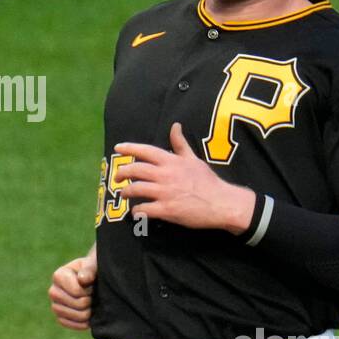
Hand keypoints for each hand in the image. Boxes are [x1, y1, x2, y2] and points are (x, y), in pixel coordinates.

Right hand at [49, 247, 95, 330]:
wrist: (93, 281)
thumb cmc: (93, 270)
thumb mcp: (93, 264)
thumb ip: (89, 269)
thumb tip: (82, 280)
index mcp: (59, 276)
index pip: (77, 291)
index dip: (90, 290)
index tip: (92, 285)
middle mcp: (53, 291)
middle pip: (77, 304)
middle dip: (90, 301)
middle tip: (93, 295)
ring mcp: (55, 305)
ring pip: (75, 316)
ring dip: (88, 313)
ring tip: (92, 304)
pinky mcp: (60, 317)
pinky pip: (71, 325)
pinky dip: (82, 323)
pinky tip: (89, 317)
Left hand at [113, 123, 256, 233]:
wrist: (221, 203)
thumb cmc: (207, 181)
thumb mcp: (193, 159)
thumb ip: (180, 144)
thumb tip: (175, 126)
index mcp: (171, 162)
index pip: (146, 151)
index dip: (129, 148)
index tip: (118, 147)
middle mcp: (165, 175)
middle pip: (135, 170)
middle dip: (122, 173)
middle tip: (117, 177)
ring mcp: (165, 193)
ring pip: (136, 189)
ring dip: (126, 192)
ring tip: (124, 194)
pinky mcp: (167, 210)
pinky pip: (144, 210)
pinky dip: (137, 211)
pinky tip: (136, 212)